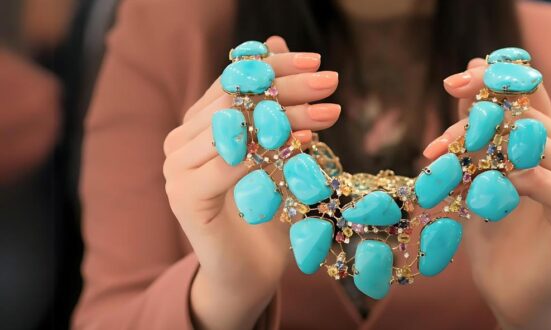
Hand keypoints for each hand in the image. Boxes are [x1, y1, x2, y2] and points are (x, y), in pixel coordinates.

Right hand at [161, 36, 340, 328]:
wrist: (248, 271)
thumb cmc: (267, 210)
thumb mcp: (278, 150)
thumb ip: (273, 103)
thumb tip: (276, 42)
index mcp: (197, 125)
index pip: (234, 81)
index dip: (275, 68)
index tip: (317, 64)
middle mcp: (179, 142)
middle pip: (236, 100)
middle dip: (288, 88)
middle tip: (332, 82)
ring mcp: (175, 170)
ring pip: (235, 127)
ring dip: (287, 116)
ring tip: (330, 113)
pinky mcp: (183, 198)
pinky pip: (230, 164)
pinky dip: (271, 152)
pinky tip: (306, 145)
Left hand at [424, 59, 550, 328]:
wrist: (515, 295)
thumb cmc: (496, 236)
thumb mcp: (478, 174)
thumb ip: (478, 129)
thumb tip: (465, 75)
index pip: (530, 91)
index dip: (494, 79)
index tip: (453, 82)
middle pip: (522, 115)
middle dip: (470, 125)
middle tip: (434, 146)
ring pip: (528, 140)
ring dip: (477, 151)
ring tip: (442, 166)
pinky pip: (536, 176)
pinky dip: (499, 181)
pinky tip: (477, 196)